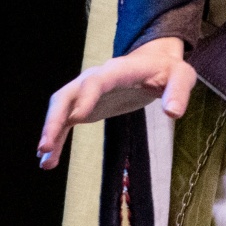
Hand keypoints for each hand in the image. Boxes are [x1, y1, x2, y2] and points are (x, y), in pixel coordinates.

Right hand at [37, 36, 195, 168]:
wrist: (154, 63)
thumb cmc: (169, 70)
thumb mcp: (182, 76)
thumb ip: (179, 92)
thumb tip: (173, 112)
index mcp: (119, 70)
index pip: (98, 81)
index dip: (87, 96)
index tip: (77, 117)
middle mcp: (97, 78)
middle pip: (67, 95)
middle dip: (54, 119)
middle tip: (45, 146)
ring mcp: (88, 92)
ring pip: (61, 108)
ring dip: (50, 131)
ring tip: (43, 159)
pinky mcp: (86, 106)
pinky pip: (65, 122)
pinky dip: (57, 139)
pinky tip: (48, 162)